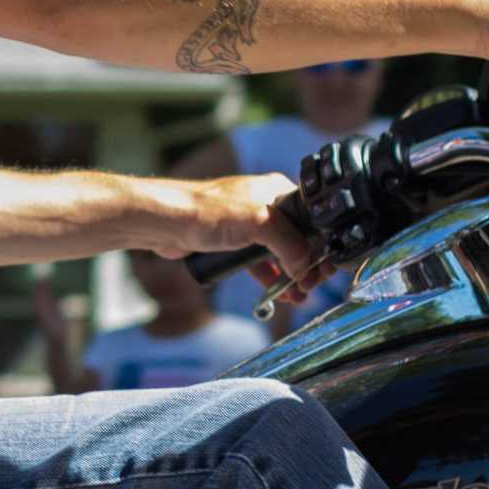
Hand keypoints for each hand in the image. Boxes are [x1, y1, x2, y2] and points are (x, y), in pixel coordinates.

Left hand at [127, 173, 315, 292]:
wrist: (165, 223)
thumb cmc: (206, 212)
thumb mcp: (259, 222)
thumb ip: (288, 244)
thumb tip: (305, 267)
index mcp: (276, 192)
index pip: (312, 219)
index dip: (320, 245)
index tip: (323, 268)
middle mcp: (265, 206)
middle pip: (298, 239)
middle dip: (307, 265)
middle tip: (310, 285)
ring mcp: (249, 224)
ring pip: (280, 253)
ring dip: (291, 275)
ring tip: (298, 296)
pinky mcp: (233, 242)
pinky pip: (260, 262)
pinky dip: (271, 277)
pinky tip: (279, 293)